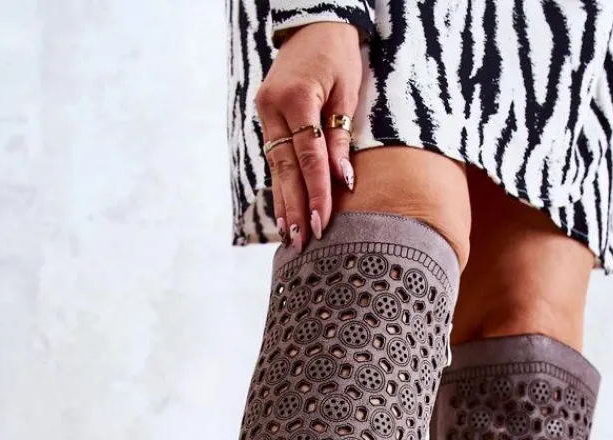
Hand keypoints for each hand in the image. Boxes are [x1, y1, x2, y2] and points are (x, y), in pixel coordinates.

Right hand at [256, 22, 361, 250]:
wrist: (312, 24)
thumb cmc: (338, 55)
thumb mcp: (347, 92)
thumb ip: (341, 138)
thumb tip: (343, 181)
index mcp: (297, 98)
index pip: (309, 156)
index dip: (317, 192)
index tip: (322, 222)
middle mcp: (273, 107)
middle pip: (286, 168)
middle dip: (295, 207)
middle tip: (302, 242)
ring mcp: (265, 113)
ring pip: (275, 167)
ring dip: (284, 204)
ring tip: (289, 237)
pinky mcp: (265, 118)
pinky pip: (274, 159)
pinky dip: (281, 186)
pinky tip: (284, 212)